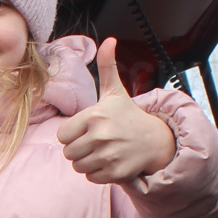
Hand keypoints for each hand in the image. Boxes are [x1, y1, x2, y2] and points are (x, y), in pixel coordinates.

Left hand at [56, 37, 178, 185]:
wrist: (155, 140)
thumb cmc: (128, 116)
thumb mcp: (115, 91)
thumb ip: (107, 66)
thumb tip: (109, 40)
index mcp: (95, 116)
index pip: (62, 136)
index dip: (72, 134)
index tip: (86, 130)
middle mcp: (101, 136)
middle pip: (69, 153)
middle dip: (79, 149)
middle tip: (96, 142)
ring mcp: (108, 155)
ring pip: (78, 166)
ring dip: (87, 162)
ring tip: (103, 151)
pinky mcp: (115, 173)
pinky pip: (90, 177)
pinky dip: (97, 173)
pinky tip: (110, 161)